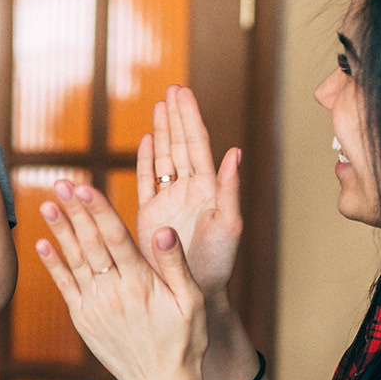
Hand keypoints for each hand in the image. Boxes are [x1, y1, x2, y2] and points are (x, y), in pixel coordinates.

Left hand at [35, 180, 206, 379]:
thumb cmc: (185, 341)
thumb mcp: (192, 302)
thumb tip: (163, 229)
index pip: (115, 237)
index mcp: (142, 283)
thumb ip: (175, 264)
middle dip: (75, 210)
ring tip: (46, 203)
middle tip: (60, 181)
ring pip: (74, 261)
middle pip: (90, 243)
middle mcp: (114, 292)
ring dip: (59, 231)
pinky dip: (53, 265)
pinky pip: (65, 287)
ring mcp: (95, 306)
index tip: (84, 186)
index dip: (98, 209)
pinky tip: (41, 243)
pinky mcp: (83, 319)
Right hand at [136, 86, 242, 308]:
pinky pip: (147, 181)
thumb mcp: (229, 225)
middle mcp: (189, 190)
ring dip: (161, 132)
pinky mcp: (151, 215)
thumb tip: (235, 152)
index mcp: (208, 188)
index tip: (182, 93)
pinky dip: (146, 160)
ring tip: (159, 107)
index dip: (189, 118)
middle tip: (171, 89)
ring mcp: (169, 201)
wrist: (195, 290)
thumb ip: (229, 189)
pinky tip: (145, 141)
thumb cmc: (218, 263)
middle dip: (175, 116)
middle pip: (180, 144)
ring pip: (163, 158)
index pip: (197, 144)